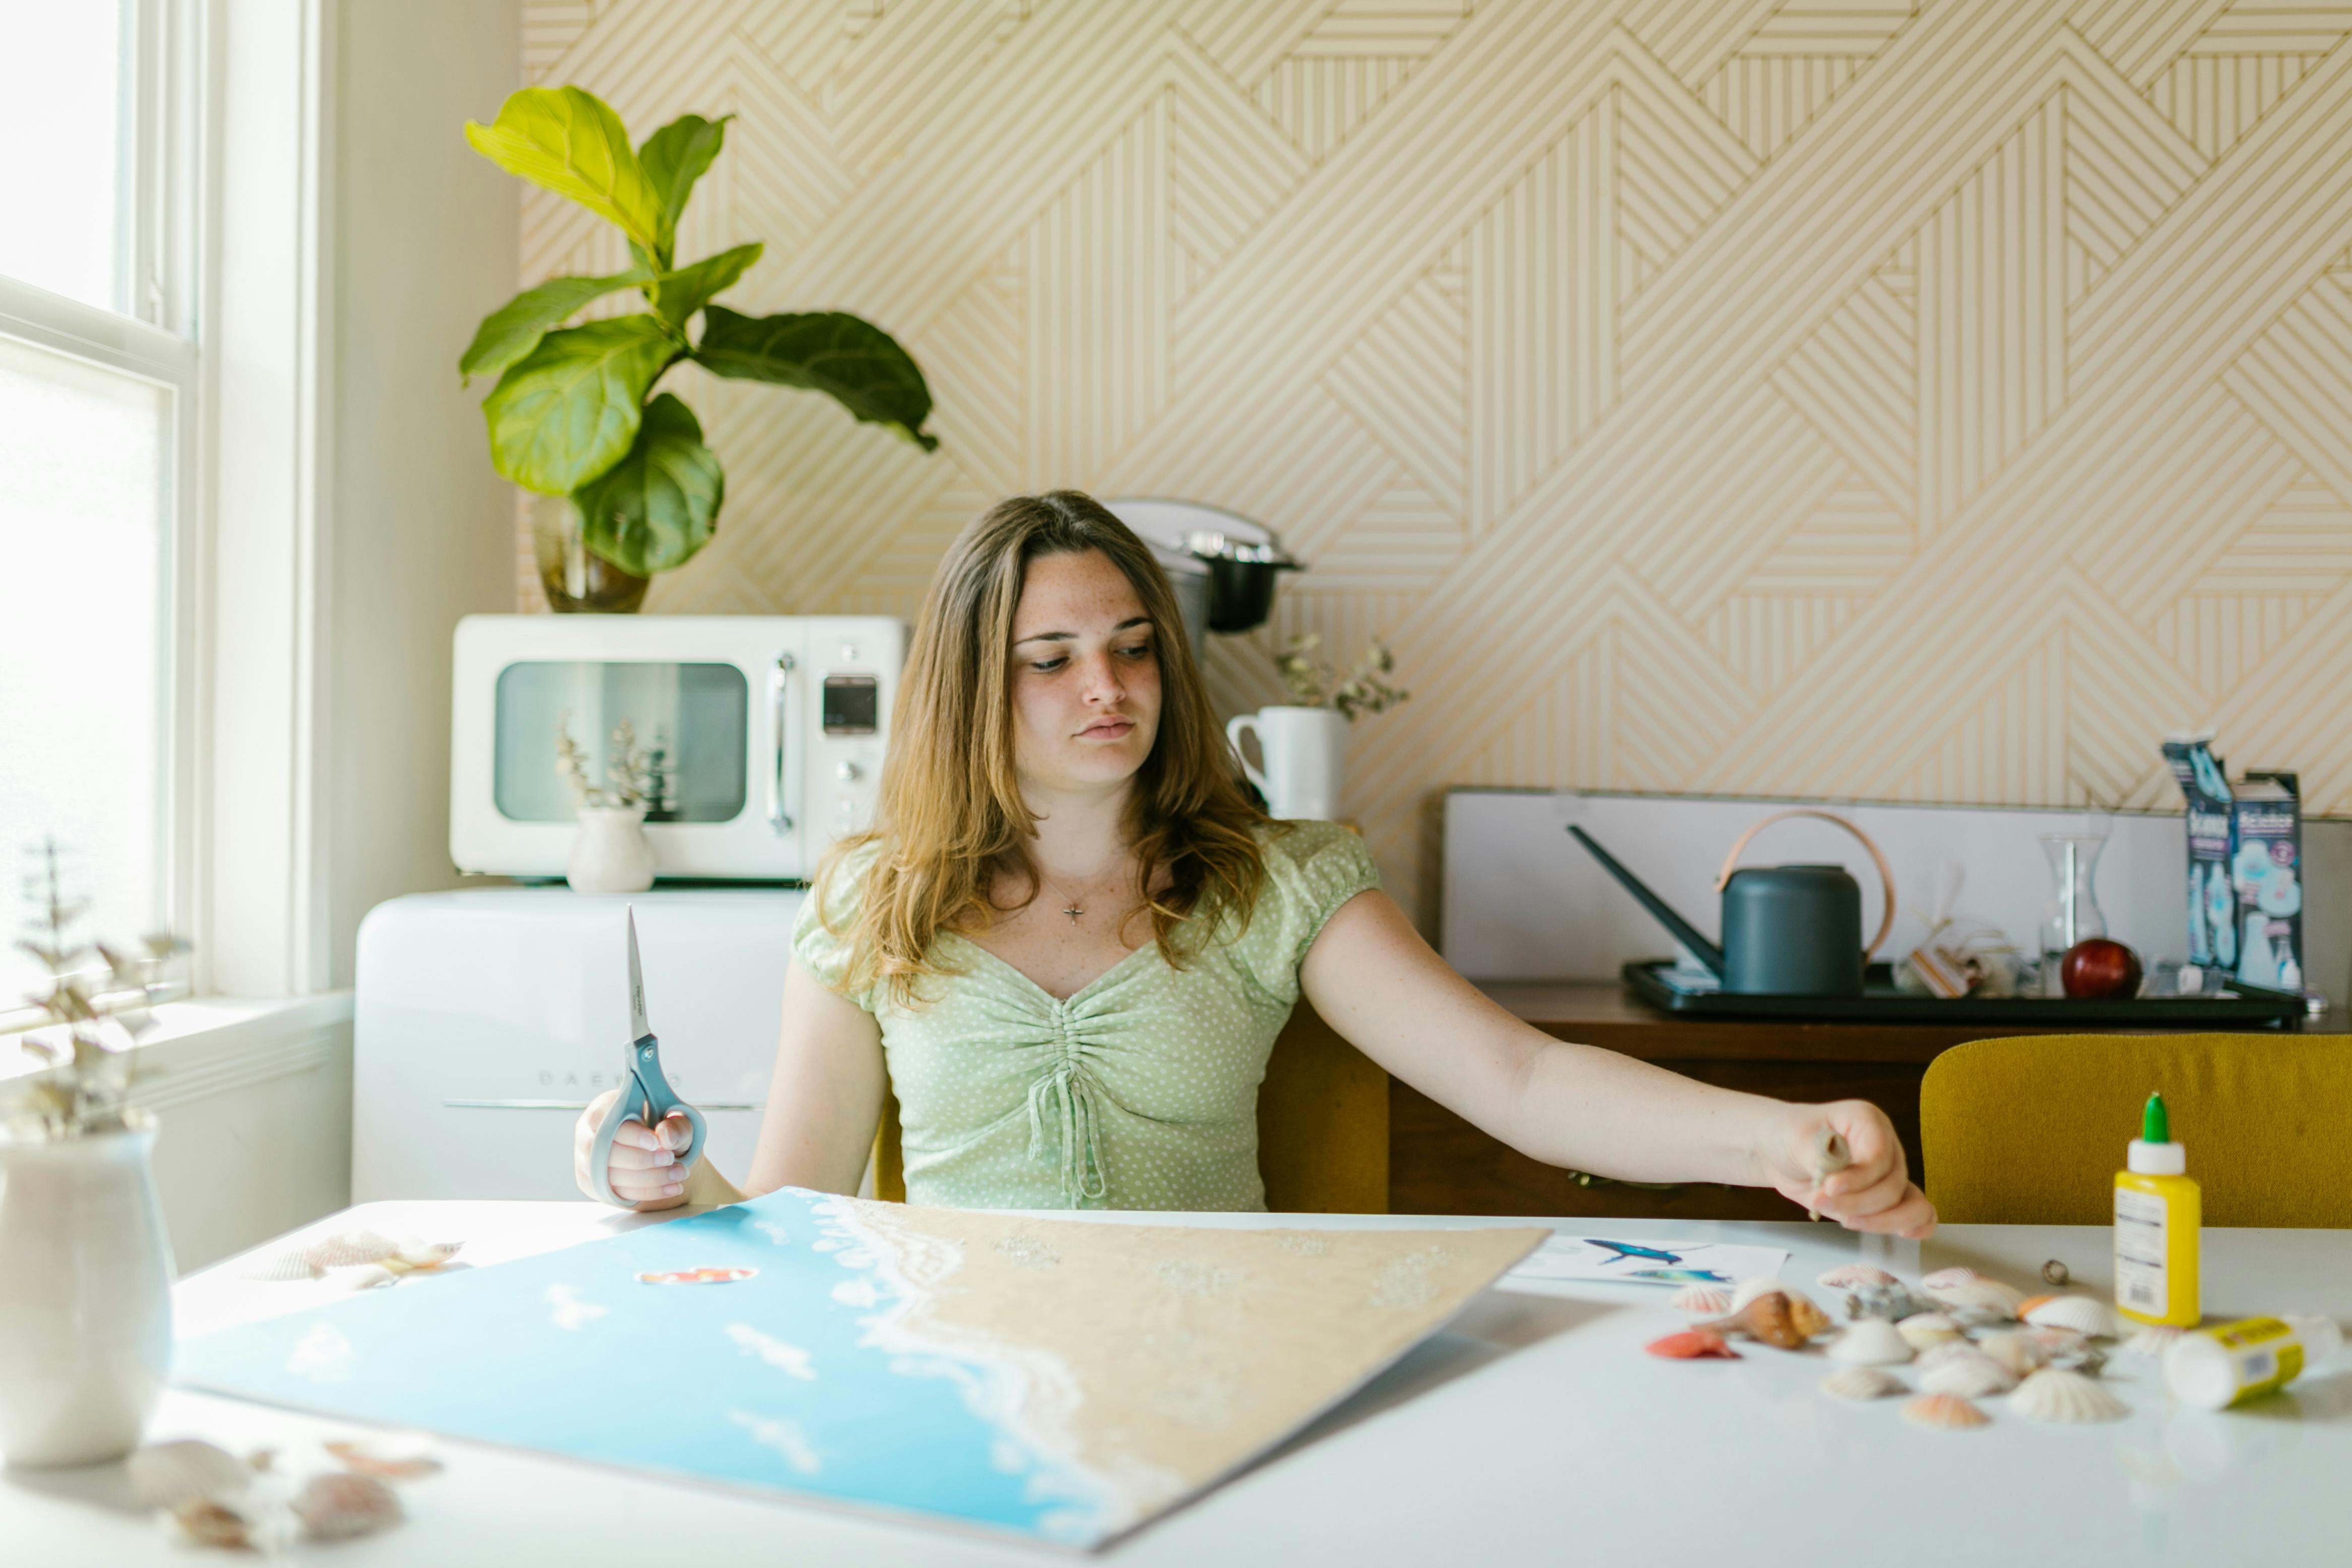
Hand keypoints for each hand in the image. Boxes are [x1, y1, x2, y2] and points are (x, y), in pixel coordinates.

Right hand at [572, 1088, 695, 1209]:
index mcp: (601, 1109)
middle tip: (670, 1159)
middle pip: (603, 1151)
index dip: (628, 1133)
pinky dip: (647, 1192)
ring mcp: (586, 1163)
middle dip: (640, 1159)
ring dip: (648, 1178)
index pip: (602, 1119)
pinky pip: (617, 1193)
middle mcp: (586, 1135)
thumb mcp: (675, 1119)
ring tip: (678, 1173)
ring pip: (610, 1176)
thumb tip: (666, 1137)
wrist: (657, 1148)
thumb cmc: (660, 1127)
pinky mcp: (593, 1185)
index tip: (655, 1142)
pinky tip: (672, 1187)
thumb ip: (675, 1125)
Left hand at [1761, 1100, 1935, 1237]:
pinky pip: (1916, 1211)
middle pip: (1892, 1185)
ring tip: (1846, 1221)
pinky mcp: (1884, 1196)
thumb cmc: (1788, 1134)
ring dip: (1880, 1220)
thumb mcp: (1796, 1139)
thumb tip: (1837, 1183)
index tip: (1829, 1188)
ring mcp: (1889, 1172)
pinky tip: (1906, 1233)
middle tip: (1821, 1202)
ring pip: (1909, 1203)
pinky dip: (1915, 1224)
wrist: (1778, 1151)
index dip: (1858, 1179)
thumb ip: (1820, 1159)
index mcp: (1868, 1121)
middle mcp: (1886, 1145)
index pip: (1877, 1157)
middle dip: (1858, 1203)